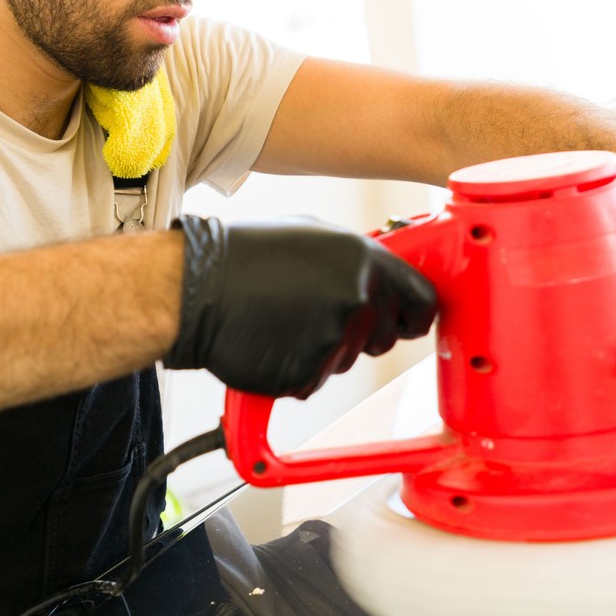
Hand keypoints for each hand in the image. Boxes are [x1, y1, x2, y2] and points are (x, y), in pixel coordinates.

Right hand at [164, 215, 437, 397]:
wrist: (193, 286)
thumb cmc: (243, 256)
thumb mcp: (311, 236)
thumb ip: (357, 262)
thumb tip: (384, 282)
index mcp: (364, 259)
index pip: (423, 301)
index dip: (414, 317)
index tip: (406, 323)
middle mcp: (357, 297)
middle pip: (383, 337)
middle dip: (358, 334)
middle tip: (313, 315)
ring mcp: (334, 337)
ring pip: (345, 359)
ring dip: (321, 349)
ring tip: (281, 319)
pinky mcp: (308, 371)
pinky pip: (313, 380)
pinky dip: (293, 369)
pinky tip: (268, 340)